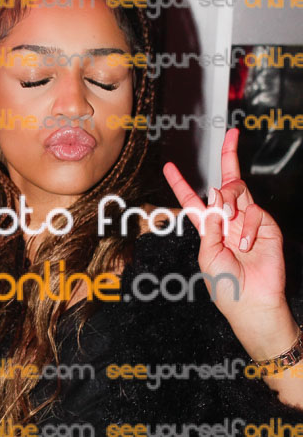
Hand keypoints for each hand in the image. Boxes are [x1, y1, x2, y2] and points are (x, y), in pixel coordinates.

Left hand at [163, 128, 297, 358]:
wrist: (251, 302)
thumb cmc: (225, 285)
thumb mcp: (207, 254)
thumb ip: (209, 224)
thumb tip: (215, 196)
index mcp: (208, 229)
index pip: (192, 201)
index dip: (180, 184)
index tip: (169, 166)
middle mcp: (228, 220)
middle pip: (226, 182)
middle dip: (229, 156)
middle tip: (232, 133)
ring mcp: (248, 221)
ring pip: (238, 190)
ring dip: (229, 197)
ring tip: (228, 218)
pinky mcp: (266, 226)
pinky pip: (254, 212)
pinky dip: (248, 227)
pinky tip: (247, 245)